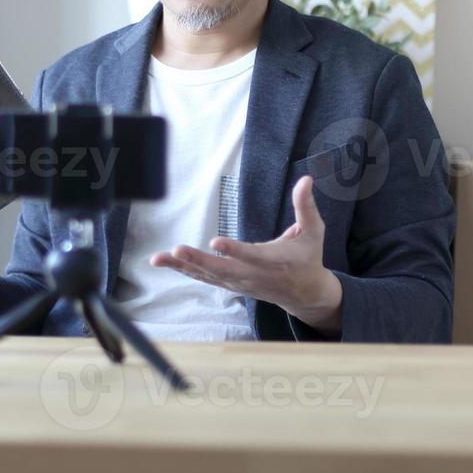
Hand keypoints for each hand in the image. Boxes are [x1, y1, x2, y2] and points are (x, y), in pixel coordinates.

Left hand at [149, 175, 342, 334]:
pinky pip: (205, 278)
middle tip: (178, 250)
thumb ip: (306, 206)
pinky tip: (165, 261)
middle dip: (199, 261)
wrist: (304, 293)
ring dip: (183, 267)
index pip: (252, 256)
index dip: (234, 250)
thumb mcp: (313, 231)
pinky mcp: (231, 285)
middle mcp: (253, 275)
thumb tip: (306, 179)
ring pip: (208, 276)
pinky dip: (185, 271)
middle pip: (222, 270)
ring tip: (159, 258)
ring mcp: (239, 283)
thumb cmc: (308, 257)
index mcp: (274, 260)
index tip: (216, 242)